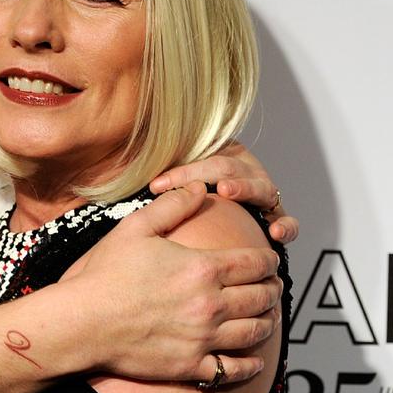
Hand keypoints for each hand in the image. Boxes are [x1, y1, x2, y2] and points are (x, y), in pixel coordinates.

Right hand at [77, 183, 281, 384]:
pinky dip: (251, 364)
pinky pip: (234, 369)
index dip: (269, 260)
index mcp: (202, 268)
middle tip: (273, 286)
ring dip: (267, 322)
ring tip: (267, 316)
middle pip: (262, 297)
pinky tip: (254, 358)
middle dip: (273, 289)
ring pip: (255, 332)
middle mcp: (211, 304)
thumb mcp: (134, 228)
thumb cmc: (104, 273)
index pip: (255, 263)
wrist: (82, 321)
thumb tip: (201, 188)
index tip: (270, 260)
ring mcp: (203, 338)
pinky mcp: (191, 366)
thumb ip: (172, 206)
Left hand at [149, 142, 297, 243]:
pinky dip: (285, 224)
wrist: (203, 230)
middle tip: (202, 180)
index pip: (198, 158)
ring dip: (247, 188)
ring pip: (260, 186)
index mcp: (214, 158)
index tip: (156, 185)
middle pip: (231, 166)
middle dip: (215, 171)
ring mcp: (259, 194)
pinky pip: (285, 219)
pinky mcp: (274, 217)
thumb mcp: (158, 186)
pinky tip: (275, 234)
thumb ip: (146, 180)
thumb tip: (107, 168)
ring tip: (230, 192)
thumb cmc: (177, 205)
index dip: (181, 170)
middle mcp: (240, 172)